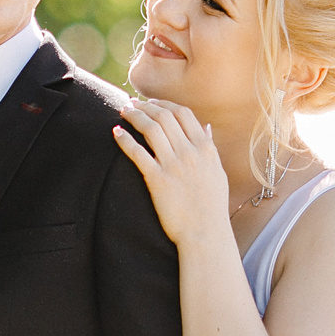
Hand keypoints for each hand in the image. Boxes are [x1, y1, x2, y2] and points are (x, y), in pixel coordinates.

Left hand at [113, 98, 232, 246]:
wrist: (205, 233)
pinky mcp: (157, 180)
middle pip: (164, 117)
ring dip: (134, 116)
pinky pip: (138, 153)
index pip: (183, 114)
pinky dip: (125, 140)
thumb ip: (210, 148)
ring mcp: (173, 165)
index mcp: (205, 148)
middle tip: (131, 103)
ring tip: (123, 111)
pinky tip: (116, 132)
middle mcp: (190, 153)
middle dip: (145, 106)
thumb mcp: (217, 172)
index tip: (151, 102)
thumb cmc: (212, 206)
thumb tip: (205, 127)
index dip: (164, 103)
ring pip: (151, 129)